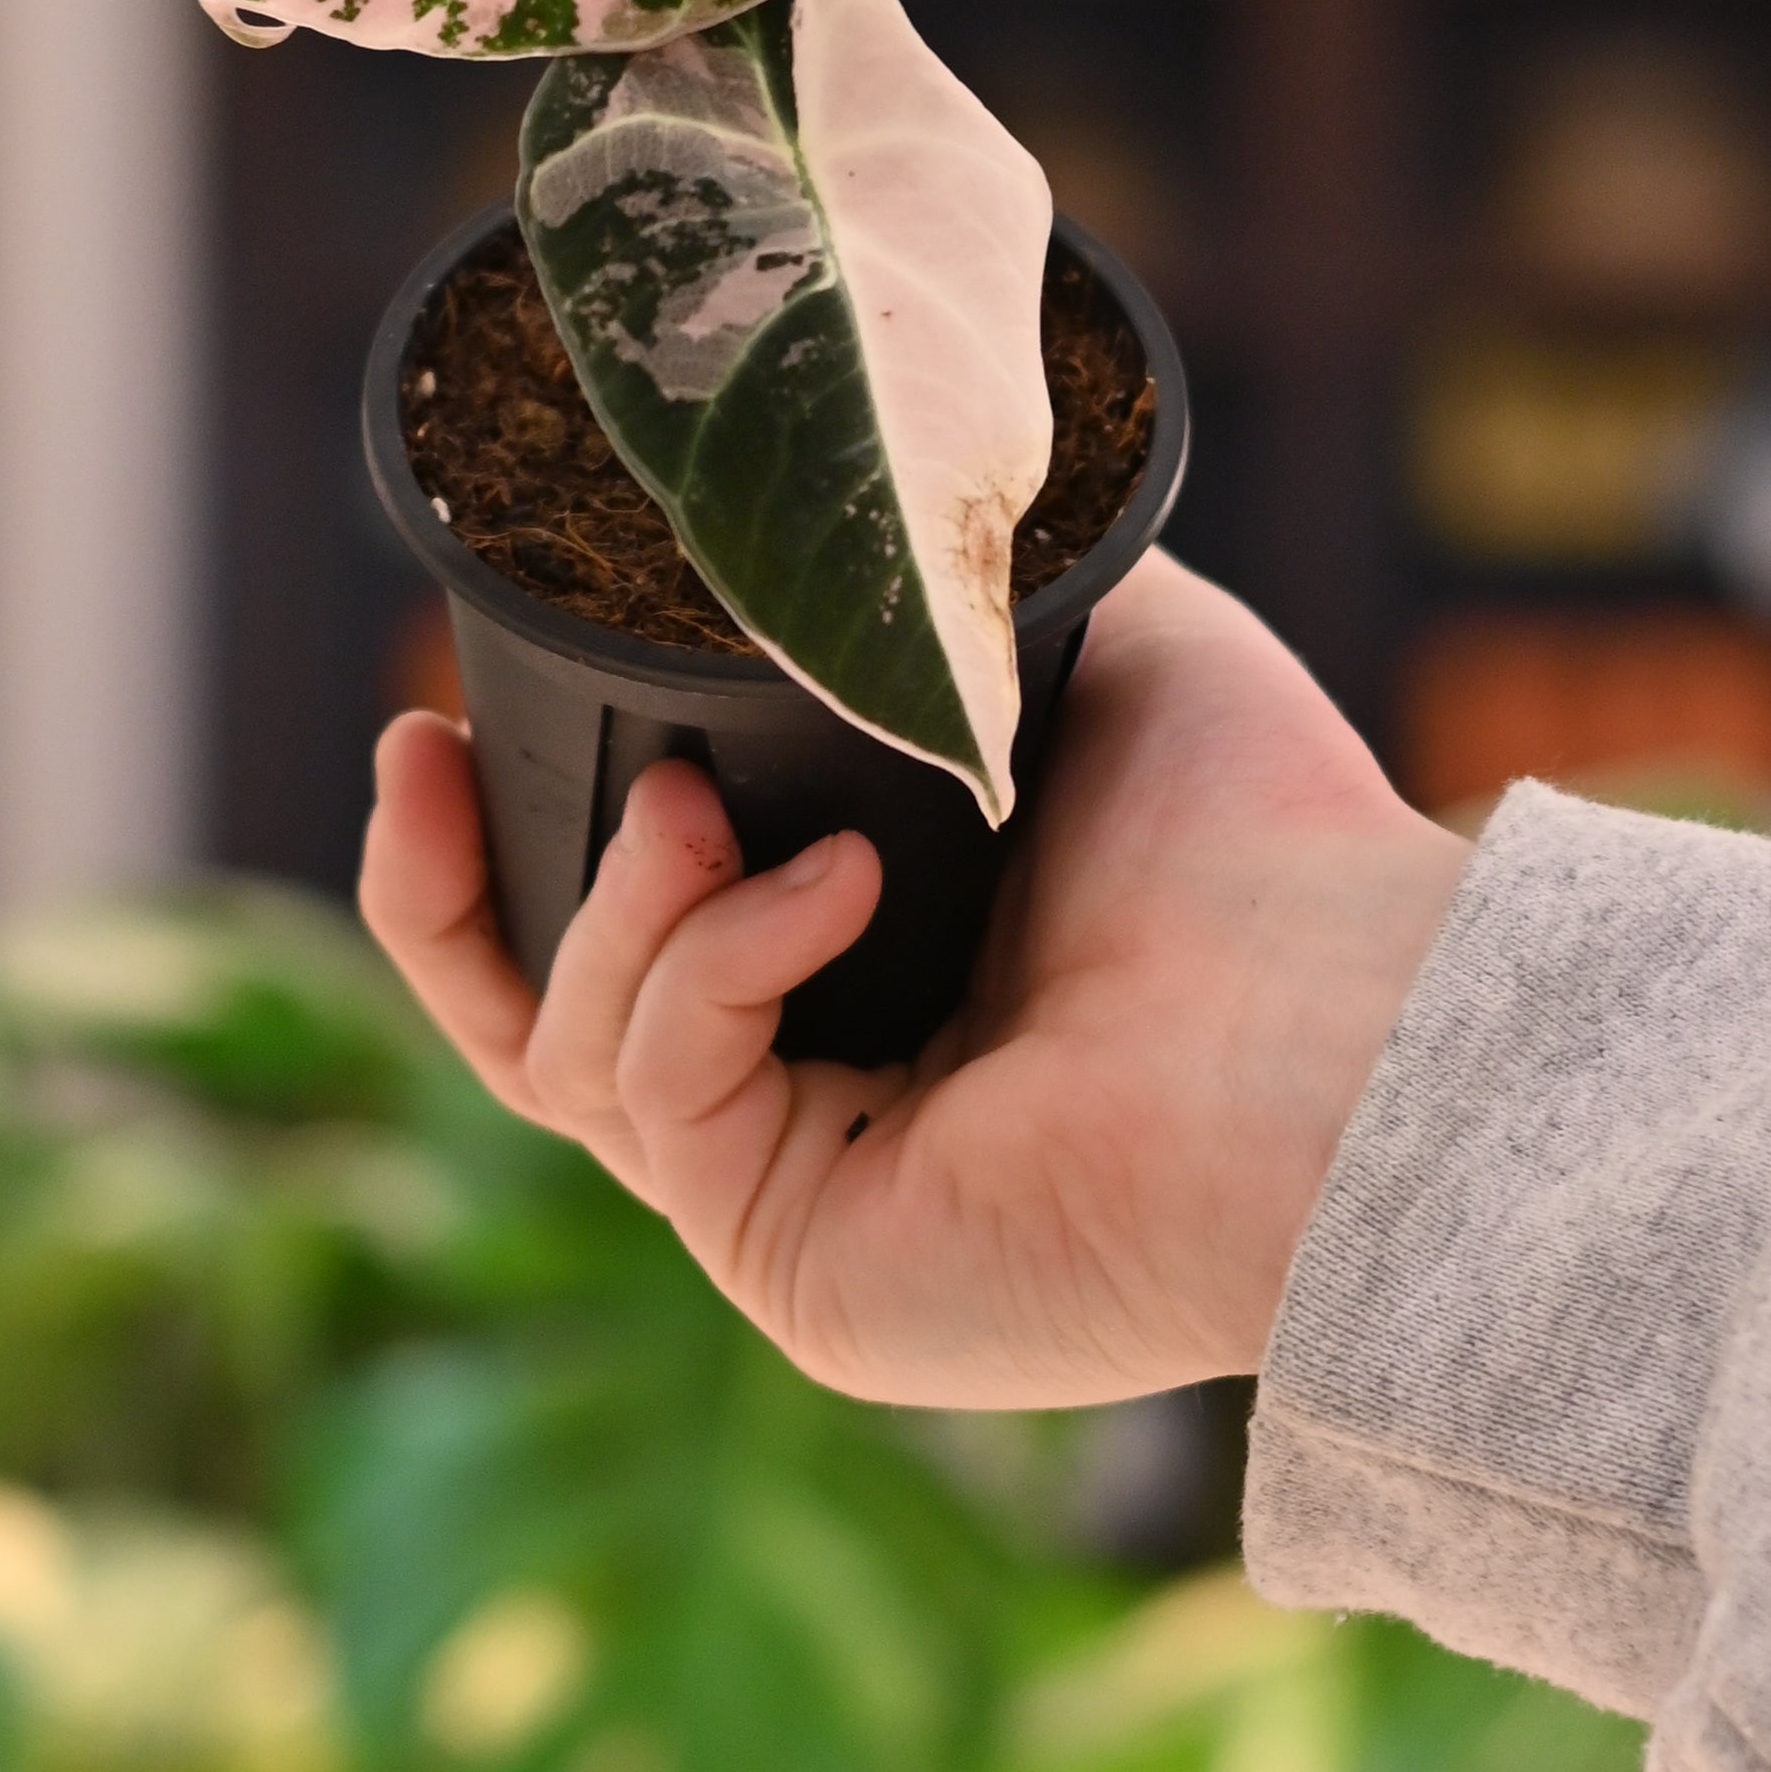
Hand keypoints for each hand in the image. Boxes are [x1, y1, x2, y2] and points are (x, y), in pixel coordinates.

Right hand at [358, 552, 1468, 1409]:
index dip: (517, 842)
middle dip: (439, 898)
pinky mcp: (811, 1279)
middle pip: (535, 1032)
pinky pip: (665, 1099)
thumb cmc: (1272, 851)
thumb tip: (847, 492)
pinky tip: (827, 887)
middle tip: (409, 753)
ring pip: (571, 1061)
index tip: (437, 719)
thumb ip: (945, 602)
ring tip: (699, 812)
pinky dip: (712, 970)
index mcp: (870, 998)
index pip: (629, 944)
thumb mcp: (1079, 656)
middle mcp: (824, 1118)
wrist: (1361, 1020)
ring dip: (614, 910)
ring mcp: (805, 1216)